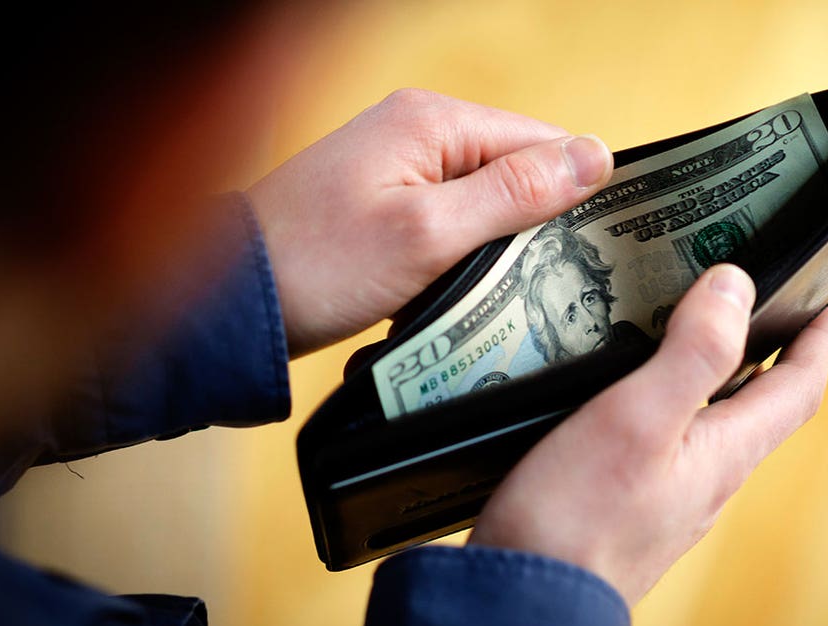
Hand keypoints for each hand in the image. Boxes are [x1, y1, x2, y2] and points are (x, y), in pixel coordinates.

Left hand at [247, 89, 613, 356]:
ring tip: (482, 294)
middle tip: (529, 285)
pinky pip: (449, 225)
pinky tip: (448, 292)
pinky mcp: (385, 205)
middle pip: (515, 173)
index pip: (541, 141)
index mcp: (433, 121)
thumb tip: (595, 156)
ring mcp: (398, 168)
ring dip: (492, 250)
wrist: (232, 303)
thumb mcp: (430, 233)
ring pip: (483, 205)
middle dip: (528, 229)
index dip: (572, 194)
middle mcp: (417, 132)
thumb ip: (515, 194)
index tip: (585, 251)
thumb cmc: (318, 264)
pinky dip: (458, 259)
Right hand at [471, 265, 827, 605]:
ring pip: (710, 427)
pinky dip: (669, 407)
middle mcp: (707, 480)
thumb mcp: (640, 417)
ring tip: (690, 335)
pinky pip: (668, 446)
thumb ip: (692, 352)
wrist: (529, 602)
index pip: (797, 389)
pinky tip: (629, 399)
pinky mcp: (629, 510)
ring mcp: (669, 500)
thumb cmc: (579, 517)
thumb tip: (736, 286)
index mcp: (724, 454)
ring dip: (716, 378)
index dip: (820, 340)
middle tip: (760, 306)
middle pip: (757, 408)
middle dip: (768, 354)